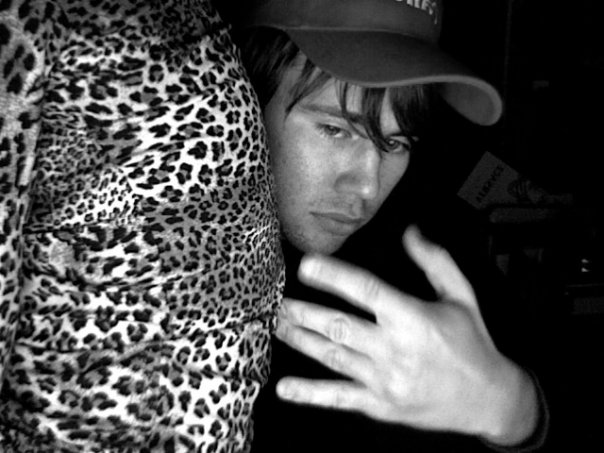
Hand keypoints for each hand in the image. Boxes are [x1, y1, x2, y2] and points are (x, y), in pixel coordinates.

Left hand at [275, 226, 537, 442]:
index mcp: (413, 318)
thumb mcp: (462, 295)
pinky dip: (309, 394)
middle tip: (278, 301)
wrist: (489, 399)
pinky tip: (284, 388)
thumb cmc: (473, 342)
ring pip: (332, 356)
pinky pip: (338, 398)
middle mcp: (394, 349)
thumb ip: (435, 261)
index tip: (306, 265)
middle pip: (338, 325)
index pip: (365, 290)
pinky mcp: (379, 405)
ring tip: (276, 326)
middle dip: (304, 312)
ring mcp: (384, 380)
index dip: (333, 275)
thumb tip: (410, 231)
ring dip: (301, 340)